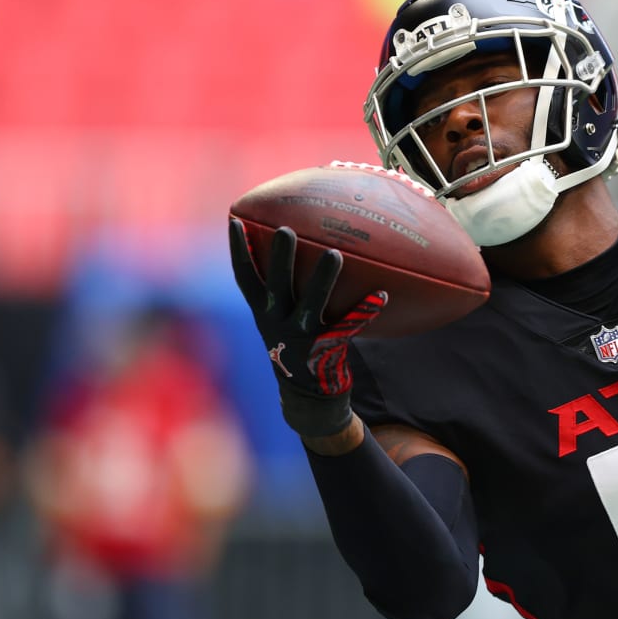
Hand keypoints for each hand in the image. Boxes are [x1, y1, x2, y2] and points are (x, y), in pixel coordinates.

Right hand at [229, 219, 386, 435]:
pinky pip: (348, 326)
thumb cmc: (298, 347)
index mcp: (263, 313)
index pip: (244, 278)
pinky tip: (382, 294)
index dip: (238, 250)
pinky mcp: (325, 350)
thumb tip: (300, 247)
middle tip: (287, 229)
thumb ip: (285, 292)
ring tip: (334, 254)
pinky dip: (365, 310)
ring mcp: (300, 338)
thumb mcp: (282, 321)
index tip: (235, 219)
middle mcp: (276, 323)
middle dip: (280, 258)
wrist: (309, 398)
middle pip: (275, 286)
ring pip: (310, 304)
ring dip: (321, 279)